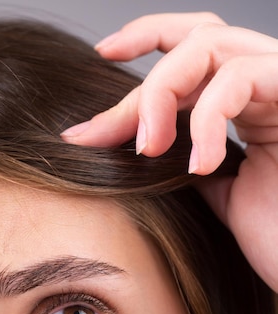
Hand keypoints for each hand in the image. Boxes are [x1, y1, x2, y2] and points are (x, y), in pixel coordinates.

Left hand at [61, 12, 277, 290]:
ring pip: (210, 45)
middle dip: (141, 73)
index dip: (146, 36)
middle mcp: (270, 82)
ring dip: (161, 96)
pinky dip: (205, 119)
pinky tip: (199, 166)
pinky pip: (241, 78)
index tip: (102, 53)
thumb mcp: (211, 186)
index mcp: (250, 98)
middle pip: (199, 34)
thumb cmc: (275, 233)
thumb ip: (178, 151)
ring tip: (147, 151)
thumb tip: (126, 136)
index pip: (196, 45)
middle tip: (99, 127)